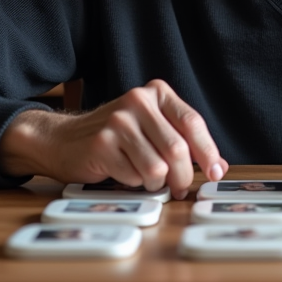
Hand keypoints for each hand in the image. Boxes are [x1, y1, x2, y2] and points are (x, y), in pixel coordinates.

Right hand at [0, 79, 227, 198]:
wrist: (62, 139)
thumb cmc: (115, 137)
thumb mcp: (151, 127)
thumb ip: (182, 140)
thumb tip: (219, 167)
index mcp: (156, 93)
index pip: (192, 123)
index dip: (208, 151)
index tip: (216, 172)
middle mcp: (138, 101)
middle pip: (177, 149)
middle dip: (183, 176)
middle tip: (179, 188)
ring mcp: (118, 122)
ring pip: (157, 168)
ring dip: (156, 183)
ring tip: (145, 178)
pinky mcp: (102, 144)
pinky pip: (134, 177)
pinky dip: (134, 183)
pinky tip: (123, 173)